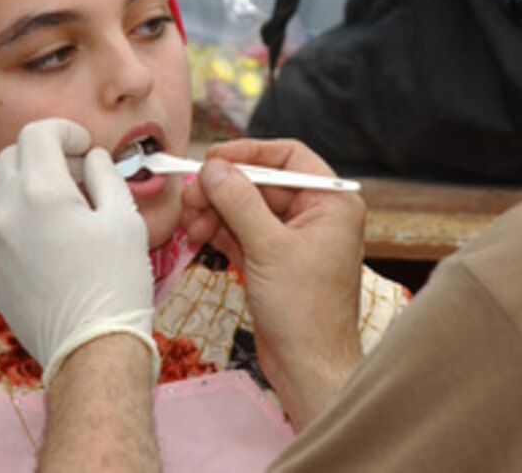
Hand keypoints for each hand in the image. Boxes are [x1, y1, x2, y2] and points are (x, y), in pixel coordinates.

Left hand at [0, 118, 158, 385]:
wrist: (92, 348)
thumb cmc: (117, 282)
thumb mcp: (125, 218)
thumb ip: (105, 176)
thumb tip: (93, 159)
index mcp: (41, 192)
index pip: (38, 134)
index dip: (66, 131)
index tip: (86, 146)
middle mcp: (8, 213)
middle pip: (10, 157)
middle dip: (43, 154)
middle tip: (77, 174)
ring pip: (1, 193)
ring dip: (30, 186)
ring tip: (67, 210)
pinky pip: (2, 231)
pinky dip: (24, 222)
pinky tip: (56, 246)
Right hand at [180, 138, 365, 428]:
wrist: (309, 368)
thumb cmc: (305, 311)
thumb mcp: (269, 248)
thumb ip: (239, 202)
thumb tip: (213, 169)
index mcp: (331, 202)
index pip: (289, 156)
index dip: (249, 153)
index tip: (213, 158)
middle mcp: (317, 215)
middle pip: (262, 182)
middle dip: (224, 188)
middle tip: (190, 196)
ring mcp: (294, 239)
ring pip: (247, 208)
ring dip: (216, 211)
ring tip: (189, 222)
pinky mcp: (275, 261)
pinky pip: (243, 233)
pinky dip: (220, 231)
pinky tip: (197, 234)